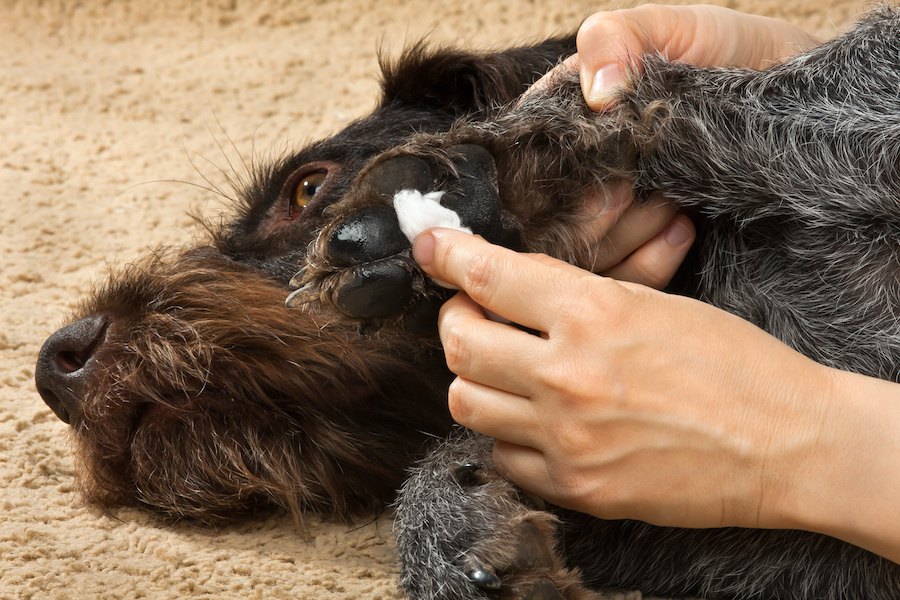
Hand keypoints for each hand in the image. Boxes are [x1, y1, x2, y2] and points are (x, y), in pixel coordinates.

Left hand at [412, 228, 899, 563]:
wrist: (787, 444)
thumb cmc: (734, 364)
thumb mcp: (656, 303)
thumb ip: (575, 296)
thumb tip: (510, 285)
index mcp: (593, 314)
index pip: (489, 274)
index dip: (448, 255)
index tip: (431, 247)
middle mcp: (568, 376)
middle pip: (458, 342)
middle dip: (456, 320)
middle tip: (475, 314)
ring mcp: (566, 438)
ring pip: (465, 402)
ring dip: (474, 378)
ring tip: (504, 370)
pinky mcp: (575, 487)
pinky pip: (502, 455)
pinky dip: (508, 434)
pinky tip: (537, 422)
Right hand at [524, 3, 816, 285]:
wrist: (793, 102)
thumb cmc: (728, 57)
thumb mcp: (676, 29)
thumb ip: (621, 37)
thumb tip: (598, 90)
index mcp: (564, 126)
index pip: (526, 169)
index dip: (555, 182)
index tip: (606, 173)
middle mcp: (577, 179)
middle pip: (547, 225)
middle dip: (596, 212)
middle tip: (637, 187)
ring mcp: (610, 222)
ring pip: (585, 259)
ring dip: (630, 234)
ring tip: (675, 201)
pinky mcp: (642, 254)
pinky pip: (625, 283)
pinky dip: (653, 261)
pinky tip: (685, 228)